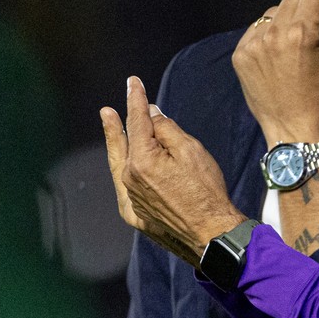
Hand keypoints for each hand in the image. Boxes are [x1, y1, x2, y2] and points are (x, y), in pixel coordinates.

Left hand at [101, 77, 246, 264]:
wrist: (211, 234)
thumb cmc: (207, 192)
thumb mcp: (192, 151)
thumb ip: (167, 130)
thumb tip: (152, 116)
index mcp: (142, 161)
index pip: (137, 122)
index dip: (135, 100)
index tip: (133, 84)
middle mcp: (130, 180)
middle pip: (122, 145)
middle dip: (116, 124)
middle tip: (107, 110)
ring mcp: (131, 200)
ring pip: (121, 166)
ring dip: (118, 146)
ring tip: (112, 128)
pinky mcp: (137, 216)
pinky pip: (125, 189)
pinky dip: (124, 173)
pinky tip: (124, 166)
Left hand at [232, 0, 318, 145]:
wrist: (294, 130)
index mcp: (301, 33)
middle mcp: (273, 34)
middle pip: (291, 1)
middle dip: (303, 11)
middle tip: (309, 34)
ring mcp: (252, 44)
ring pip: (271, 14)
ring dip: (283, 22)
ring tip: (290, 46)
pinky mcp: (240, 54)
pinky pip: (255, 30)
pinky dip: (266, 36)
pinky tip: (275, 55)